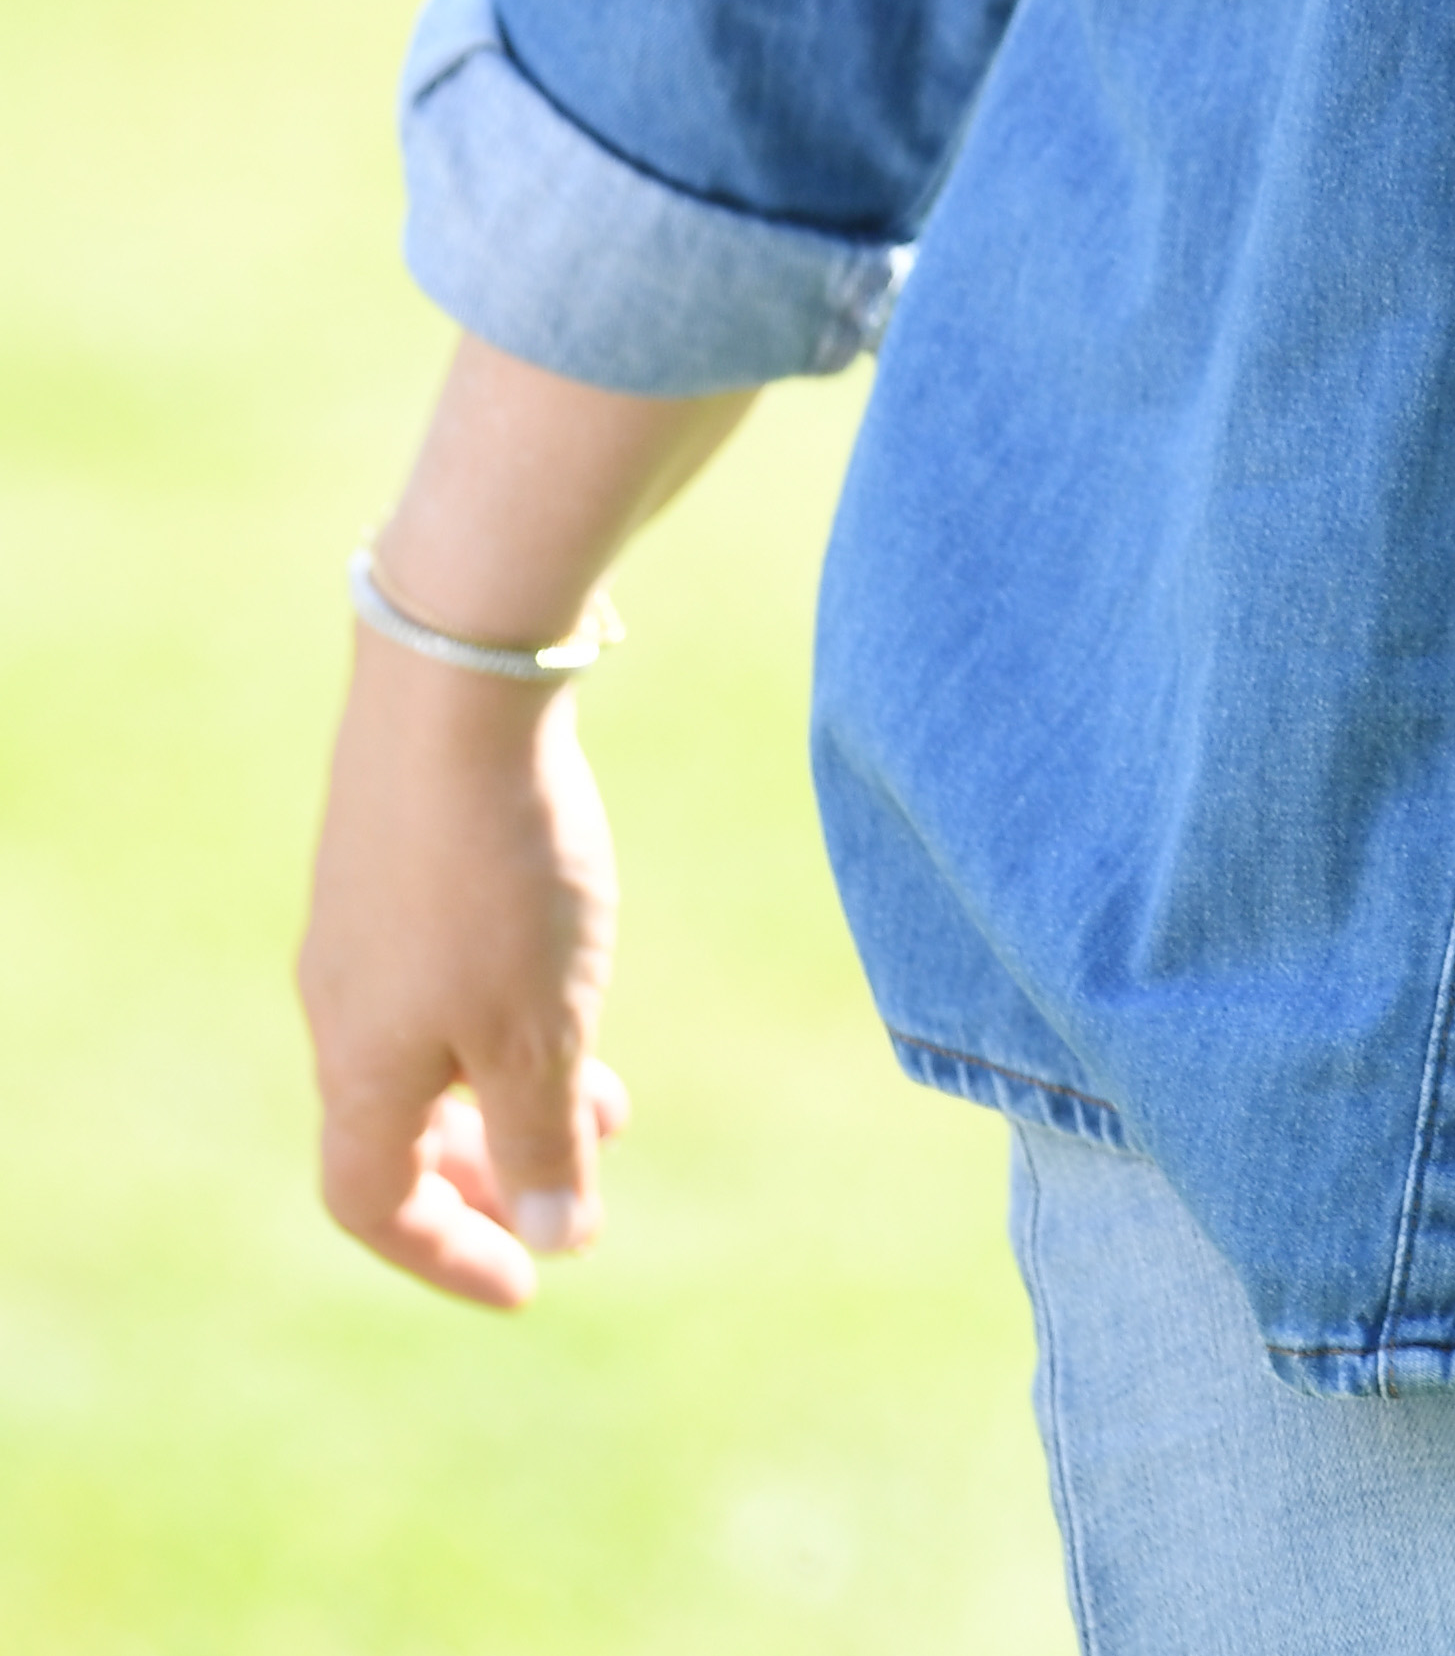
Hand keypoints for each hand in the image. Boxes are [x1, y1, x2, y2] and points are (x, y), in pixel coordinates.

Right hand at [298, 639, 626, 1310]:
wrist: (458, 681)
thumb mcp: (539, 1027)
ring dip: (505, 1087)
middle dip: (486, 1173)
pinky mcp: (391, 848)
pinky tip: (568, 975)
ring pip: (425, 1046)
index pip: (371, 1202)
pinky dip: (497, 1011)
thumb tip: (560, 1239)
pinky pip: (434, 973)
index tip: (530, 1284)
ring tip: (605, 1093)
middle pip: (395, 1129)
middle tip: (574, 1189)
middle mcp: (340, 998)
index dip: (447, 1254)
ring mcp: (359, 917)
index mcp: (360, 1062)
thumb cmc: (500, 871)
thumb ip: (544, 1136)